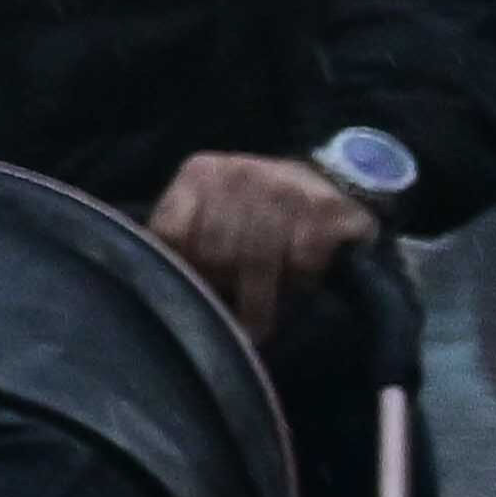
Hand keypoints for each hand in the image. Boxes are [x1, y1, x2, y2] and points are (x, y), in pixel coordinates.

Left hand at [141, 150, 372, 342]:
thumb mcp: (212, 205)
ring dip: (258, 300)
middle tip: (229, 309)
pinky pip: (299, 265)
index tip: (191, 293)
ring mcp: (282, 189)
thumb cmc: (260, 206)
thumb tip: (160, 281)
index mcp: (199, 173)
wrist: (336, 180)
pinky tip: (296, 283)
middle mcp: (238, 174)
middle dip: (221, 286)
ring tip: (257, 323)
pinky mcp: (323, 209)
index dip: (181, 269)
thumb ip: (185, 234)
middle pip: (214, 253)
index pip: (171, 232)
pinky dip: (297, 283)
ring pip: (256, 263)